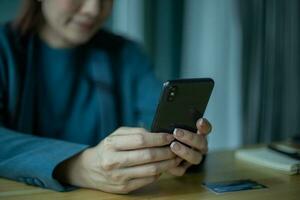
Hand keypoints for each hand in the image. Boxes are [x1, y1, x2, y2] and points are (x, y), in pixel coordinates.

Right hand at [53, 127, 180, 193]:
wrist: (89, 169)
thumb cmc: (107, 148)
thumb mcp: (116, 135)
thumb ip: (135, 132)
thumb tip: (157, 134)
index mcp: (112, 144)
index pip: (141, 140)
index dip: (159, 138)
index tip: (170, 136)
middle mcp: (114, 161)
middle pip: (148, 156)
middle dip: (167, 151)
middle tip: (176, 148)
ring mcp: (119, 176)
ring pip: (151, 170)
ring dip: (167, 164)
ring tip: (175, 158)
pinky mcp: (124, 188)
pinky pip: (148, 180)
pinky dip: (159, 173)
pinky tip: (163, 167)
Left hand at [167, 118, 211, 175]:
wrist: (154, 150)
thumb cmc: (164, 135)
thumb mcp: (168, 128)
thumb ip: (173, 124)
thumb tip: (170, 119)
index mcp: (198, 134)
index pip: (206, 129)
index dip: (204, 126)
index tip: (199, 121)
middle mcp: (198, 147)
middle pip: (201, 143)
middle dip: (190, 138)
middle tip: (177, 132)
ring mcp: (192, 158)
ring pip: (195, 158)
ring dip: (185, 152)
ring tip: (173, 146)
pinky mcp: (182, 168)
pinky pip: (181, 169)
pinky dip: (175, 165)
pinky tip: (168, 161)